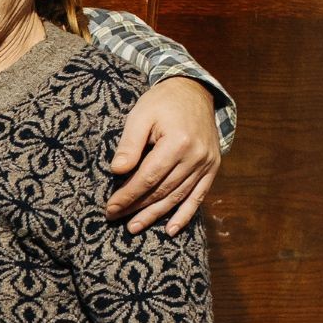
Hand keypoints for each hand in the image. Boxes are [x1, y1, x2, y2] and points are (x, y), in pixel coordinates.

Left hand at [106, 77, 220, 234]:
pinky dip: (185, 215)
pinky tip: (171, 230)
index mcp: (178, 142)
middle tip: (115, 218)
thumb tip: (117, 172)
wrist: (193, 92)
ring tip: (135, 227)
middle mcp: (196, 156)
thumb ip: (129, 144)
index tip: (110, 207)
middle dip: (137, 207)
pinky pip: (199, 196)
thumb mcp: (140, 116)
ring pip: (178, 196)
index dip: (128, 195)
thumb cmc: (161, 103)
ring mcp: (207, 164)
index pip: (148, 177)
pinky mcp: (212, 168)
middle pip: (163, 190)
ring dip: (156, 215)